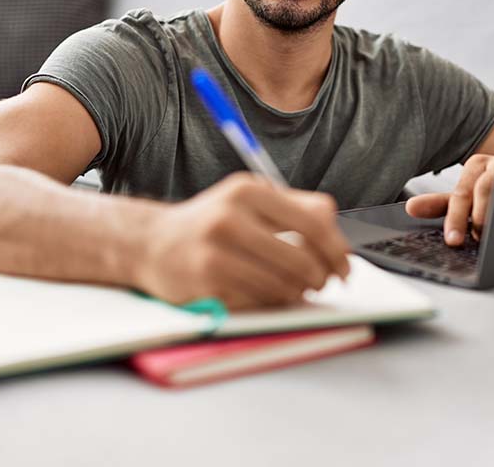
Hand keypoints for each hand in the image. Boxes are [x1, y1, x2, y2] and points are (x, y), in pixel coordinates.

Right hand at [134, 173, 351, 309]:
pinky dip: (270, 303)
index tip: (343, 265)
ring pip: (283, 283)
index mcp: (247, 190)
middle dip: (320, 276)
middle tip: (322, 283)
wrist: (150, 242)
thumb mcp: (246, 202)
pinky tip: (265, 295)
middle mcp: (230, 216)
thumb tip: (338, 244)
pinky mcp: (206, 282)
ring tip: (295, 290)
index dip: (337, 248)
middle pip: (302, 256)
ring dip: (297, 293)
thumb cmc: (209, 224)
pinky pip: (258, 301)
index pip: (314, 219)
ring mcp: (215, 250)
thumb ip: (292, 211)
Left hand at [404, 154, 493, 246]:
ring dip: (492, 217)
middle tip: (469, 240)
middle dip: (472, 220)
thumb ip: (440, 203)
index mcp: (476, 166)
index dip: (455, 219)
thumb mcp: (467, 196)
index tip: (452, 240)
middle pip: (479, 193)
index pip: (460, 195)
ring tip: (489, 235)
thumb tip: (411, 207)